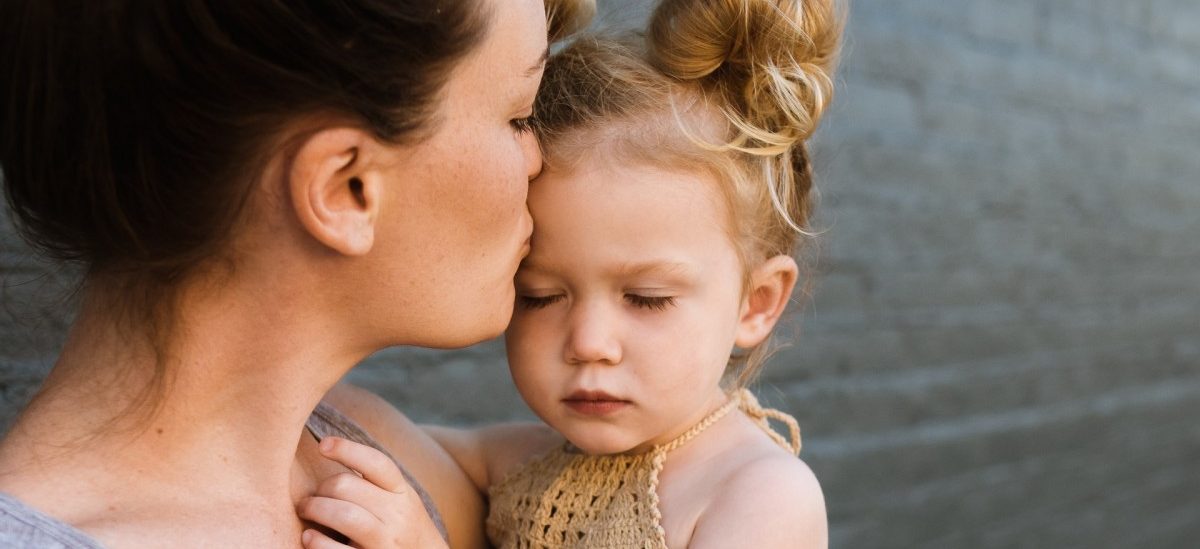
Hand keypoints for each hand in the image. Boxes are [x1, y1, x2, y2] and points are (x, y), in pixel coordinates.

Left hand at [297, 436, 448, 547]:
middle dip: (321, 488)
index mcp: (402, 493)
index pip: (376, 463)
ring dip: (314, 509)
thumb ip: (374, 483)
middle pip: (347, 486)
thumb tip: (330, 450)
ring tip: (305, 511)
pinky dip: (316, 542)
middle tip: (309, 497)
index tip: (323, 445)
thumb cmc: (402, 528)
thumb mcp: (399, 500)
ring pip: (344, 515)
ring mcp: (385, 542)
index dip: (347, 449)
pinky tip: (308, 537)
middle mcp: (397, 515)